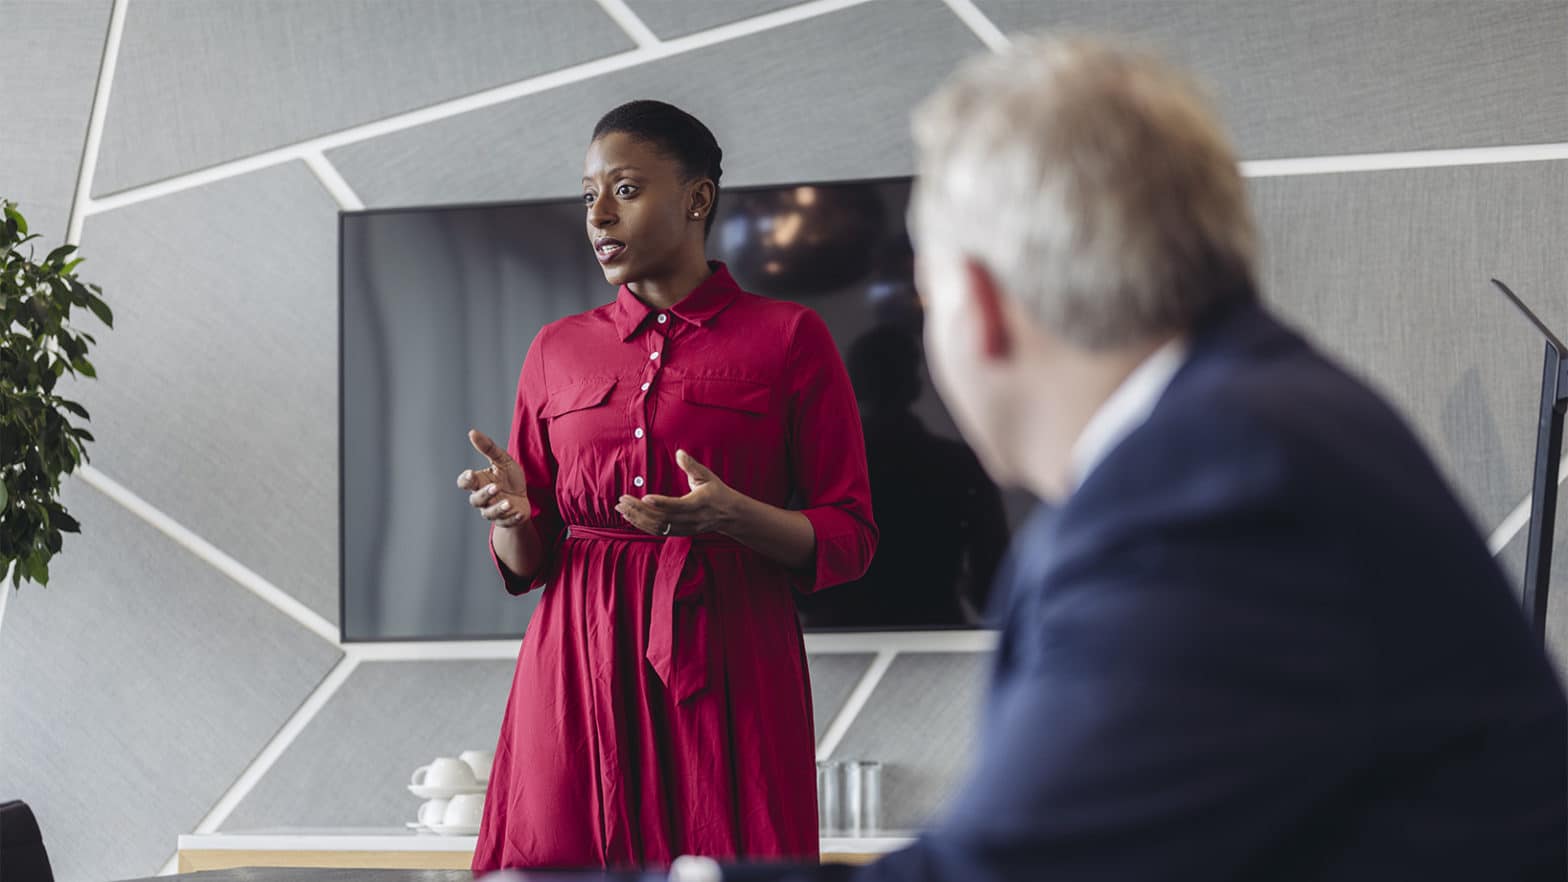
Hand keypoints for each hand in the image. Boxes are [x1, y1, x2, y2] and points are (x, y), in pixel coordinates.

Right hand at [457, 429, 529, 528]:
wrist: (523, 499)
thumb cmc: (509, 479)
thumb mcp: (503, 460)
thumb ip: (488, 448)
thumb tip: (472, 432)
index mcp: (480, 482)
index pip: (464, 483)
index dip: (465, 480)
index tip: (472, 474)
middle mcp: (483, 498)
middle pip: (476, 500)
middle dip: (485, 494)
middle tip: (496, 487)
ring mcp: (494, 510)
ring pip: (489, 513)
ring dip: (498, 508)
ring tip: (508, 502)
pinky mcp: (506, 520)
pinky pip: (507, 521)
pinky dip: (512, 518)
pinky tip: (518, 512)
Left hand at [617, 449, 736, 537]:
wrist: (729, 515)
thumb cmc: (717, 493)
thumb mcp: (707, 476)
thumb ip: (692, 466)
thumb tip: (679, 453)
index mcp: (698, 504)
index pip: (677, 506)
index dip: (661, 503)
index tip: (644, 497)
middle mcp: (690, 519)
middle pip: (662, 518)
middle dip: (639, 510)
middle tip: (622, 500)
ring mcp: (684, 528)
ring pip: (657, 527)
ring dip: (637, 519)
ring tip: (621, 509)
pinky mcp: (679, 532)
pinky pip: (658, 531)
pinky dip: (642, 525)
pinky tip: (631, 517)